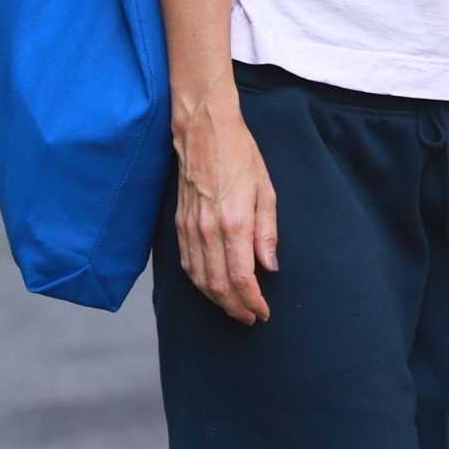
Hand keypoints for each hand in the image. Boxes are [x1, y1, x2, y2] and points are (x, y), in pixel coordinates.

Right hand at [173, 96, 278, 323]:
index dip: (252, 301)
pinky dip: (199, 282)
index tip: (263, 312)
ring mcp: (190, 228)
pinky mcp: (179, 223)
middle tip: (250, 317)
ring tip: (234, 308)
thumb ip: (267, 231)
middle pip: (218, 285)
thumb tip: (269, 266)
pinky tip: (211, 287)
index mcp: (234, 222)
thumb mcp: (266, 190)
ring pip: (199, 279)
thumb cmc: (239, 155)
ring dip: (217, 300)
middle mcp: (208, 230)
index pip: (241, 278)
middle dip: (235, 308)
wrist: (204, 130)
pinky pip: (186, 263)